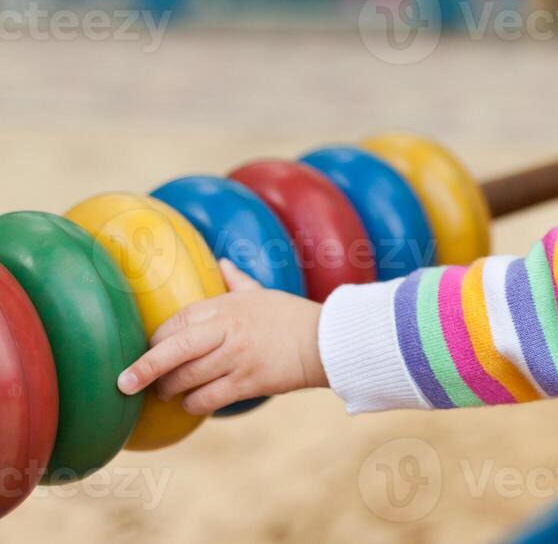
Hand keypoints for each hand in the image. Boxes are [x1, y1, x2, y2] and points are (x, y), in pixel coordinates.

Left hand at [117, 259, 328, 414]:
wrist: (326, 340)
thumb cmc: (291, 316)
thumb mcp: (263, 293)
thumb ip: (237, 280)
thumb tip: (222, 262)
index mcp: (225, 306)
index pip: (175, 323)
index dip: (155, 341)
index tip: (145, 351)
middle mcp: (226, 330)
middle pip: (172, 351)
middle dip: (143, 369)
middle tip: (123, 383)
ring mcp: (235, 357)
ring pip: (185, 379)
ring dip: (170, 390)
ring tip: (166, 393)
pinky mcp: (246, 382)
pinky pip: (206, 399)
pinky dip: (193, 404)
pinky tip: (192, 403)